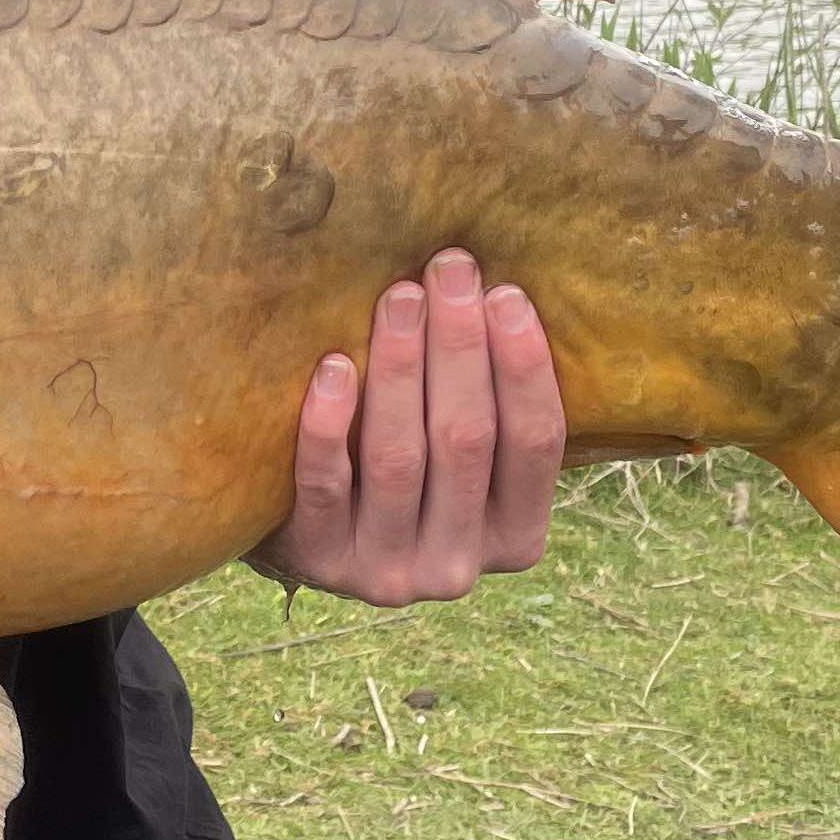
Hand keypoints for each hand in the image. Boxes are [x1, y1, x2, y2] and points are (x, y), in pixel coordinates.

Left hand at [250, 250, 565, 607]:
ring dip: (400, 368)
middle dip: (460, 346)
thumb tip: (495, 292)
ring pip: (399, 456)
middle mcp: (458, 564)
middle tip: (448, 270)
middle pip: (466, 440)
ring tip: (399, 298)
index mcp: (515, 535)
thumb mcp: (461, 462)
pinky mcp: (320, 559)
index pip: (534, 444)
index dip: (524, 366)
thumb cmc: (402, 474)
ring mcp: (388, 570)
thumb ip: (486, 408)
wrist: (305, 540)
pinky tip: (334, 367)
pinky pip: (326, 484)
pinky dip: (331, 423)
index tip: (505, 292)